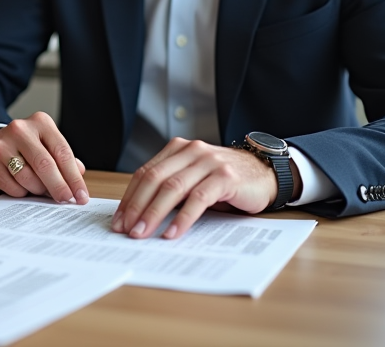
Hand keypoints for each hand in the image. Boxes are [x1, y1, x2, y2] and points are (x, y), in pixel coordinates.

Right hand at [0, 112, 87, 204]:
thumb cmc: (29, 148)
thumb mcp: (48, 146)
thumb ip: (65, 159)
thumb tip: (79, 174)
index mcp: (40, 122)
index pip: (62, 152)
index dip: (74, 177)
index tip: (81, 196)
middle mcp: (19, 129)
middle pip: (45, 165)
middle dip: (59, 187)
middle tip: (67, 200)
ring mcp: (0, 146)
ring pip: (28, 179)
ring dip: (39, 190)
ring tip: (39, 188)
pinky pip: (13, 188)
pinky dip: (21, 192)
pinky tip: (21, 185)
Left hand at [111, 137, 301, 239]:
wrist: (266, 174)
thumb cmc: (226, 180)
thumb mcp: (194, 178)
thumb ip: (171, 187)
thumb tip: (139, 215)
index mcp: (177, 149)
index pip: (145, 173)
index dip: (129, 197)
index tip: (118, 220)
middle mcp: (191, 151)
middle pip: (154, 179)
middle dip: (136, 207)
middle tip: (125, 230)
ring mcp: (208, 162)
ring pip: (172, 188)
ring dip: (154, 214)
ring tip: (142, 234)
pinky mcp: (225, 177)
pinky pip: (197, 199)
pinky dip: (182, 218)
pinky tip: (172, 233)